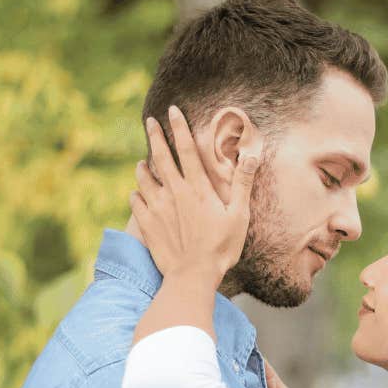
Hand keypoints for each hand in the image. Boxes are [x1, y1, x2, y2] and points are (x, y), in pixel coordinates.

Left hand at [130, 106, 257, 286]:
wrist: (192, 276)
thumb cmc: (220, 248)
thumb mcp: (239, 215)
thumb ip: (242, 183)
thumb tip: (252, 154)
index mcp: (197, 188)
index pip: (185, 149)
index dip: (179, 128)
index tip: (172, 111)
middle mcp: (174, 192)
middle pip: (160, 157)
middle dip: (155, 136)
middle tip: (149, 121)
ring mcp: (157, 208)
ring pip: (144, 178)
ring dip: (143, 166)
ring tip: (142, 161)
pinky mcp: (146, 224)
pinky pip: (135, 201)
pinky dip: (135, 193)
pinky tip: (136, 193)